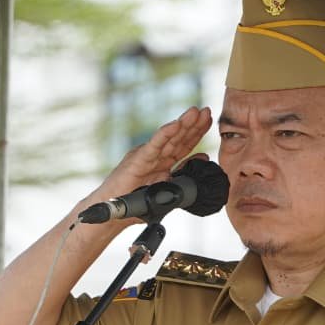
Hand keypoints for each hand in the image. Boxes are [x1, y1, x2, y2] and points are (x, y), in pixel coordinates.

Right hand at [92, 106, 212, 203]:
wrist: (115, 214)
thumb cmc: (138, 203)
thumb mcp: (169, 187)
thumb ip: (184, 171)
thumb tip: (203, 157)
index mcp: (164, 162)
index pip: (184, 145)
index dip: (197, 132)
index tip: (209, 119)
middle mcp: (156, 156)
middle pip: (178, 138)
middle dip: (193, 124)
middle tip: (207, 110)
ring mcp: (146, 157)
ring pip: (167, 139)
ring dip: (182, 125)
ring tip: (195, 112)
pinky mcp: (136, 161)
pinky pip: (152, 147)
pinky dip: (163, 135)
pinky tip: (174, 125)